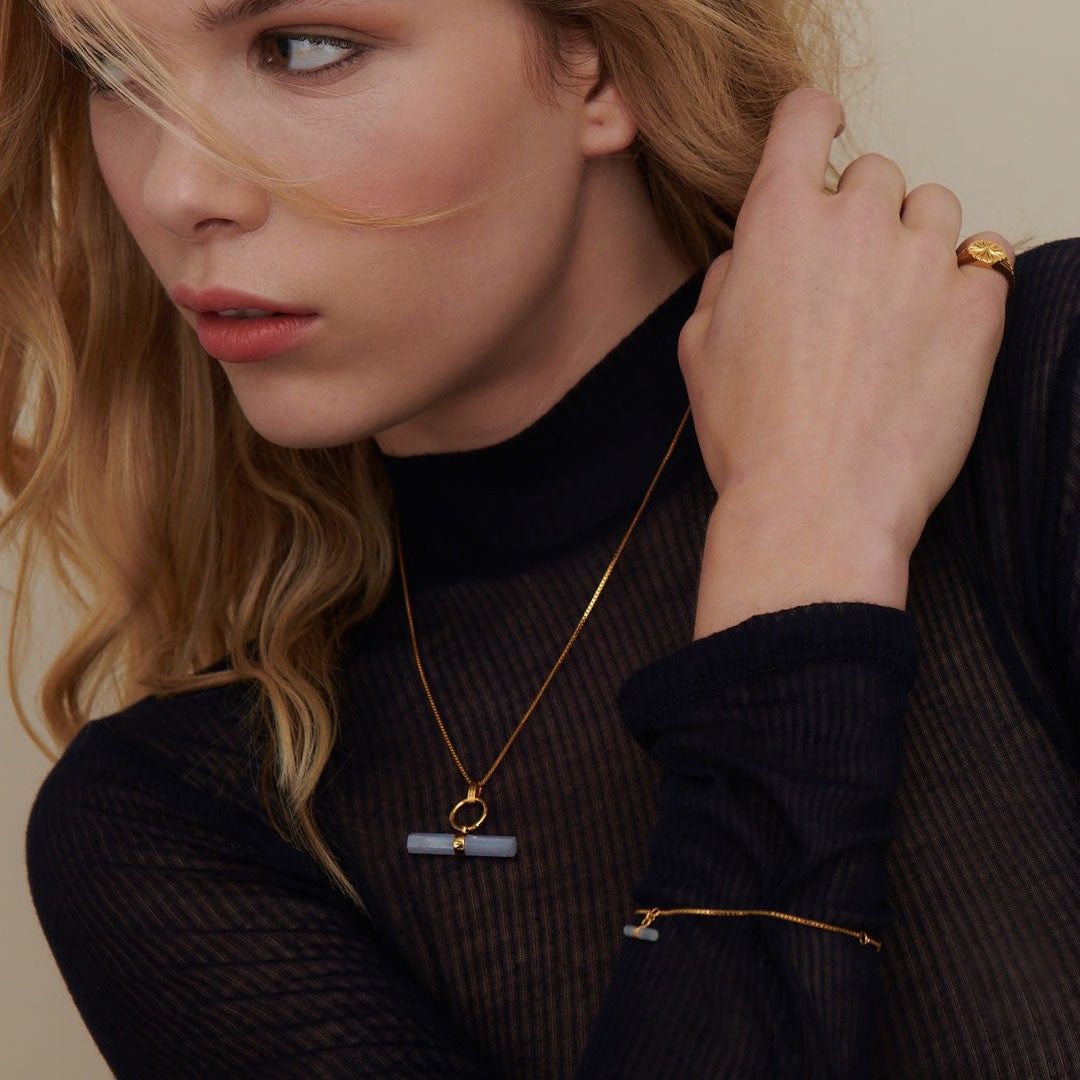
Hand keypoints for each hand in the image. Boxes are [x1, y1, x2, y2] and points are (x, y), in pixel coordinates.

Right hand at [681, 88, 1012, 636]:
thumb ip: (729, 277)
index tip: (823, 133)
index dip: (813, 122)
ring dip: (915, 245)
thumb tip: (753, 256)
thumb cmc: (752, 435)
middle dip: (860, 217)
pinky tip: (931, 336)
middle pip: (874, 174)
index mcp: (777, 221)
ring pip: (935, 209)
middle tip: (847, 283)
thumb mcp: (699, 348)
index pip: (804, 117)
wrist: (816, 504)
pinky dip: (963, 286)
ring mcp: (922, 259)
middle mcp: (854, 220)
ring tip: (893, 314)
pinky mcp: (977, 304)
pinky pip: (986, 261)